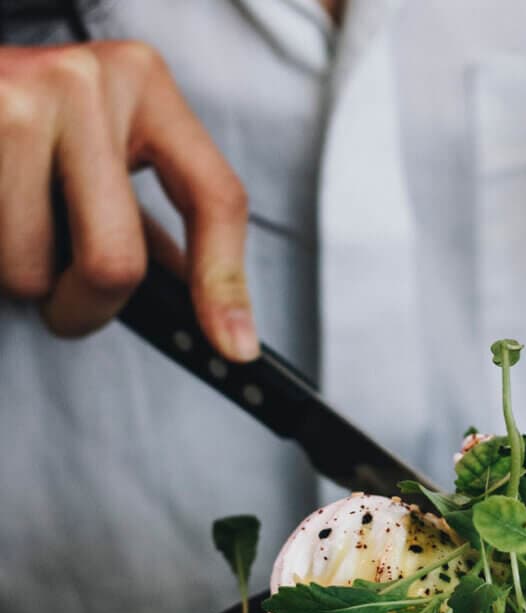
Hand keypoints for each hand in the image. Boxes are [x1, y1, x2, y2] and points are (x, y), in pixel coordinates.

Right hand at [0, 42, 257, 359]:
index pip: (215, 199)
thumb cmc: (38, 114)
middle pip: (115, 263)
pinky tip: (0, 220)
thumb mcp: (112, 145)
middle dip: (88, 309)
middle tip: (71, 306)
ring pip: (30, 271)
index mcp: (144, 85)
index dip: (224, 285)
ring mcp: (13, 101)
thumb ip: (155, 220)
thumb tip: (210, 311)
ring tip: (16, 230)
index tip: (233, 346)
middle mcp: (84, 84)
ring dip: (22, 278)